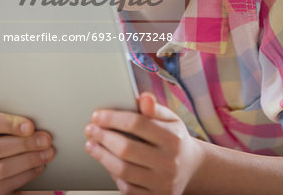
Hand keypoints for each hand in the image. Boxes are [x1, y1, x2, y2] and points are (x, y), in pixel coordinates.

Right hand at [0, 112, 54, 194]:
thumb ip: (7, 125)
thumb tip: (30, 123)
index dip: (9, 124)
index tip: (30, 126)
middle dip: (26, 144)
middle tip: (46, 141)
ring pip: (2, 169)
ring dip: (29, 161)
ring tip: (46, 154)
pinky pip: (5, 188)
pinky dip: (24, 178)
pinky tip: (37, 169)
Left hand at [84, 92, 202, 194]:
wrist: (192, 168)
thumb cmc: (175, 138)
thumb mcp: (171, 119)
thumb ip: (155, 108)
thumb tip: (144, 98)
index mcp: (173, 138)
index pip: (137, 124)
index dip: (113, 118)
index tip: (97, 115)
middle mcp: (169, 162)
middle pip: (127, 149)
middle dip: (103, 137)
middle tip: (90, 129)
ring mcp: (162, 183)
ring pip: (124, 171)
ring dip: (102, 156)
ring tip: (91, 145)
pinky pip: (127, 189)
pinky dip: (112, 174)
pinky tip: (105, 162)